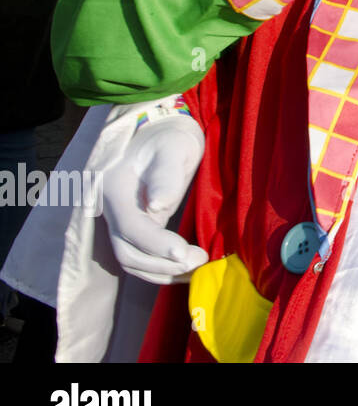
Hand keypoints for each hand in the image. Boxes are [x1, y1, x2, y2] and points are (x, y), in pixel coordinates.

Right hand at [101, 113, 208, 284]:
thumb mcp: (172, 148)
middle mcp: (111, 210)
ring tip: (197, 268)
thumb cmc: (170, 138)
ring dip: (163, 271)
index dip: (157, 245)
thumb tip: (158, 206)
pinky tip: (186, 269)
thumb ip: (166, 176)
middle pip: (127, 252)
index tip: (186, 253)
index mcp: (114, 189)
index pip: (131, 227)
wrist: (162, 134)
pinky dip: (161, 268)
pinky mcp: (134, 227)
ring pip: (132, 260)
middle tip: (199, 260)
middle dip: (163, 263)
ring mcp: (120, 221)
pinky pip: (140, 256)